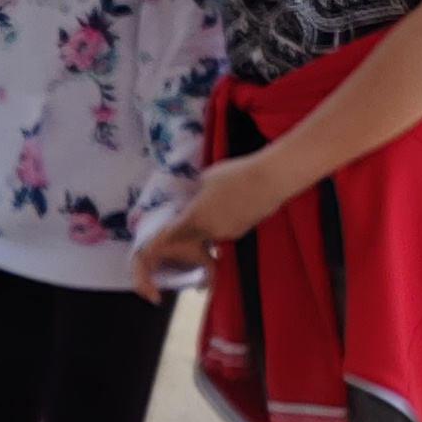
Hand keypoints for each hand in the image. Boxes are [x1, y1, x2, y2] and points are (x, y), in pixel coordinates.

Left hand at [133, 149, 277, 297]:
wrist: (270, 180)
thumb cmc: (235, 174)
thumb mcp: (206, 177)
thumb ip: (195, 190)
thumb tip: (192, 194)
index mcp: (196, 218)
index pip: (171, 236)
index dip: (161, 241)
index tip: (152, 247)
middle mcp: (210, 232)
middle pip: (189, 241)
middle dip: (184, 239)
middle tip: (181, 228)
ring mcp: (228, 234)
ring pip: (208, 237)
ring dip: (203, 230)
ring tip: (208, 209)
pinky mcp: (243, 231)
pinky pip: (224, 232)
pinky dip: (220, 225)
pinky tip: (228, 206)